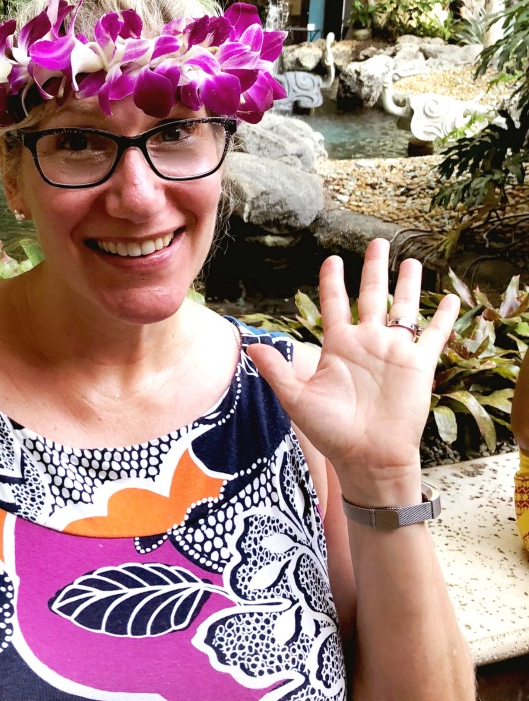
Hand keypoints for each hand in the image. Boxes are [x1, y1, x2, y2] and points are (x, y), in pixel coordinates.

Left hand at [246, 238, 458, 499]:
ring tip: (412, 260)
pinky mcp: (419, 365)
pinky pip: (434, 335)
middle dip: (374, 269)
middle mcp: (367, 342)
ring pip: (403, 307)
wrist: (367, 458)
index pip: (335, 303)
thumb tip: (249, 345)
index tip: (332, 259)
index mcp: (338, 345)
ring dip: (408, 284)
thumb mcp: (296, 398)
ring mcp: (394, 352)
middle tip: (377, 242)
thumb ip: (276, 369)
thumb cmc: (331, 432)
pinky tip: (452, 298)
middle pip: (371, 295)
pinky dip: (443, 317)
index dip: (333, 281)